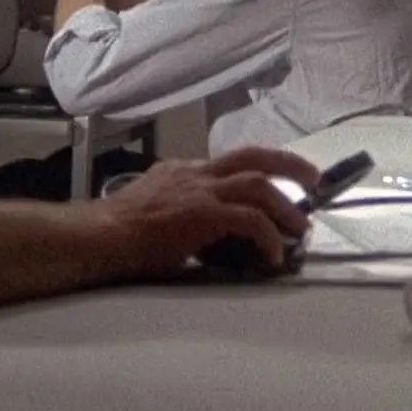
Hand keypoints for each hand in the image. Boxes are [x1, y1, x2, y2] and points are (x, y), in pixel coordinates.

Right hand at [96, 147, 322, 276]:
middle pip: (253, 155)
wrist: (98, 236)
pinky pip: (249, 219)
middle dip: (289, 164)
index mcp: (184, 171)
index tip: (280, 180)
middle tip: (313, 179)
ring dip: (286, 204)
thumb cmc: (118, 232)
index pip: (231, 161)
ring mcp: (200, 190)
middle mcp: (196, 173)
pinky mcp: (202, 213)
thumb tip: (206, 233)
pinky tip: (274, 255)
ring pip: (258, 183)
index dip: (262, 169)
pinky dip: (268, 235)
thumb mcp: (155, 208)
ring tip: (302, 226)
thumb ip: (183, 211)